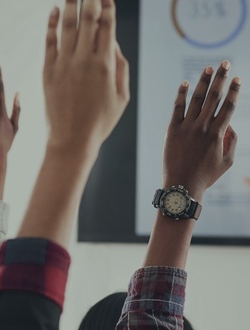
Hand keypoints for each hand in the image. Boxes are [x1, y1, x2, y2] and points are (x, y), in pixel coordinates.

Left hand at [43, 0, 129, 154]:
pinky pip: (49, 41)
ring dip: (70, 3)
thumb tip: (113, 42)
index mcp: (104, 65)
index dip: (108, 6)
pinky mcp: (48, 72)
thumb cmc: (100, 122)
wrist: (71, 140)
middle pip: (87, 18)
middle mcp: (83, 60)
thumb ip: (120, 67)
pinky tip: (53, 10)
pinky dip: (51, 23)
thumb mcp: (121, 98)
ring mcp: (63, 65)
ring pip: (67, 25)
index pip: (107, 25)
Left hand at [163, 61, 240, 199]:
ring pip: (197, 99)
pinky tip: (185, 83)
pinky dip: (181, 95)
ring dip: (203, 82)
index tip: (237, 78)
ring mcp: (187, 127)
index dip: (234, 90)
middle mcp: (203, 127)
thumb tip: (231, 125)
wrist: (182, 186)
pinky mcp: (172, 130)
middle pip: (214, 97)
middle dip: (221, 78)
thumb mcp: (226, 161)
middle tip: (225, 63)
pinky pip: (177, 108)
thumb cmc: (205, 176)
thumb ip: (232, 141)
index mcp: (218, 134)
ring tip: (208, 68)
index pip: (228, 106)